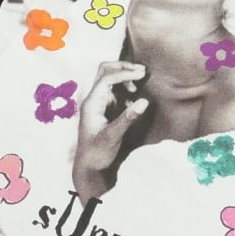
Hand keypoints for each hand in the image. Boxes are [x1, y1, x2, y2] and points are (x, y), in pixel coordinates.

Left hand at [73, 61, 148, 201]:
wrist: (89, 167)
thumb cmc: (97, 153)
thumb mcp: (113, 137)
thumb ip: (128, 118)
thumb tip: (144, 101)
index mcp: (92, 103)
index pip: (107, 77)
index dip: (125, 73)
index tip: (142, 74)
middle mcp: (94, 99)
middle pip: (105, 70)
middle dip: (123, 67)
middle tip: (142, 72)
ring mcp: (99, 103)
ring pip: (110, 78)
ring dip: (125, 77)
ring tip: (139, 85)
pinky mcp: (106, 109)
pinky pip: (115, 90)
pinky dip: (126, 88)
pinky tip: (134, 98)